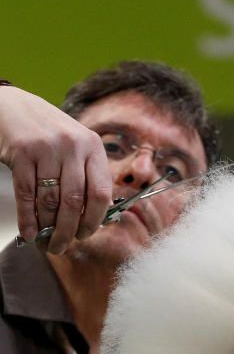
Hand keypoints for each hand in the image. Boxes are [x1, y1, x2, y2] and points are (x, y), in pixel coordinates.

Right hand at [0, 86, 112, 253]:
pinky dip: (28, 218)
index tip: (86, 235)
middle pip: (75, 201)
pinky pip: (27, 194)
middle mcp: (72, 146)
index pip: (101, 193)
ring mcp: (46, 148)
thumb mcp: (76, 147)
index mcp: (93, 147)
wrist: (11, 106)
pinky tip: (29, 232)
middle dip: (69, 231)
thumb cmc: (48, 133)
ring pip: (50, 200)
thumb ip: (87, 176)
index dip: (94, 220)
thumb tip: (92, 219)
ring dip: (47, 227)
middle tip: (62, 246)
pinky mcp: (21, 152)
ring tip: (45, 242)